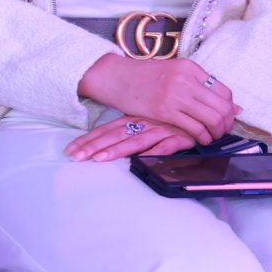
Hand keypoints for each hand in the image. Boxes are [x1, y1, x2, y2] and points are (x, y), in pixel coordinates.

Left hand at [67, 113, 196, 161]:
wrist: (201, 112)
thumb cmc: (170, 120)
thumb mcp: (146, 123)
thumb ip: (129, 134)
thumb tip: (103, 147)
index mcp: (133, 121)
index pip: (105, 131)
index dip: (87, 140)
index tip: (70, 151)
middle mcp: (143, 124)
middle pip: (114, 136)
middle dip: (93, 147)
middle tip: (76, 157)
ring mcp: (160, 130)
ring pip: (135, 141)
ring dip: (117, 150)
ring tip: (99, 159)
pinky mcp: (179, 137)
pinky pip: (166, 146)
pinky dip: (154, 152)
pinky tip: (140, 160)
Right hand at [78, 54, 239, 145]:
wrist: (115, 77)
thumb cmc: (143, 76)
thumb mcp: (174, 72)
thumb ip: (199, 86)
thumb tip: (233, 107)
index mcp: (190, 68)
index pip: (224, 92)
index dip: (229, 108)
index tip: (225, 116)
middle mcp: (186, 80)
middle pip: (222, 107)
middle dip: (227, 123)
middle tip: (223, 130)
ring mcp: (176, 95)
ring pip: (212, 118)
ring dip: (217, 132)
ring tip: (212, 136)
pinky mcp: (165, 110)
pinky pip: (195, 128)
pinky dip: (202, 137)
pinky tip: (200, 139)